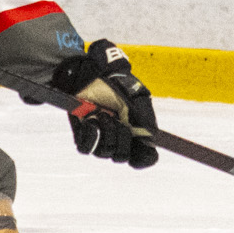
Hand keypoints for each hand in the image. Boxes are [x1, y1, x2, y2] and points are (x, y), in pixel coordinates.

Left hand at [49, 38, 156, 168]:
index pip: (144, 157)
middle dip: (121, 140)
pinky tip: (91, 120)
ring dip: (105, 133)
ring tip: (103, 114)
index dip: (144, 159)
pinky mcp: (83, 134)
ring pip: (104, 153)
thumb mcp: (139, 98)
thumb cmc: (119, 83)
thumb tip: (151, 139)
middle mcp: (119, 138)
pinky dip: (90, 136)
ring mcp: (101, 137)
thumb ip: (147, 119)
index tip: (141, 154)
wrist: (94, 72)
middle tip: (119, 121)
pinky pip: (85, 148)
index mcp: (137, 132)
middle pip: (122, 157)